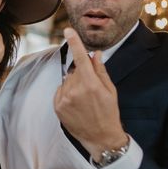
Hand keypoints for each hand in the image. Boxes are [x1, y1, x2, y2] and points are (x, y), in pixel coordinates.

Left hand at [54, 27, 127, 159]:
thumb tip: (95, 54)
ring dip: (74, 85)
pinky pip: (60, 91)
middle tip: (91, 90)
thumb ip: (100, 70)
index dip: (74, 43)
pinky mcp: (57, 106)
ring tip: (84, 100)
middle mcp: (75, 90)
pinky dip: (67, 93)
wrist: (101, 137)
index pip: (80, 58)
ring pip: (67, 81)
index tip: (67, 30)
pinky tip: (77, 104)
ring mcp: (64, 99)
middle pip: (75, 71)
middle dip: (82, 74)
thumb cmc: (109, 112)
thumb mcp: (110, 90)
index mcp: (91, 84)